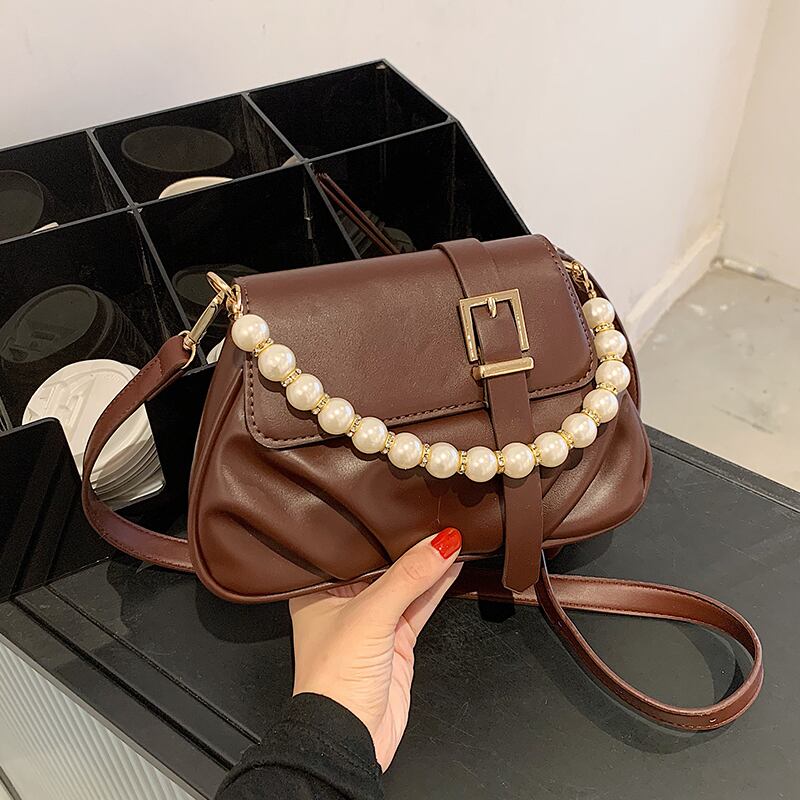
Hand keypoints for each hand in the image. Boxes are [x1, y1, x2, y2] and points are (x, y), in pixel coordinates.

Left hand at [289, 528, 462, 770]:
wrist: (350, 739)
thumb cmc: (336, 677)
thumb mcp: (371, 615)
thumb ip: (409, 577)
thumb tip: (443, 542)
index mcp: (318, 592)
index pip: (352, 551)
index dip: (377, 529)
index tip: (404, 504)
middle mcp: (344, 604)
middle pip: (382, 567)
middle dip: (407, 545)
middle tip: (434, 514)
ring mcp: (373, 624)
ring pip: (406, 586)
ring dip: (429, 566)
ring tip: (453, 535)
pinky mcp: (396, 643)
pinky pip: (420, 606)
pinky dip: (437, 587)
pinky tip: (453, 566)